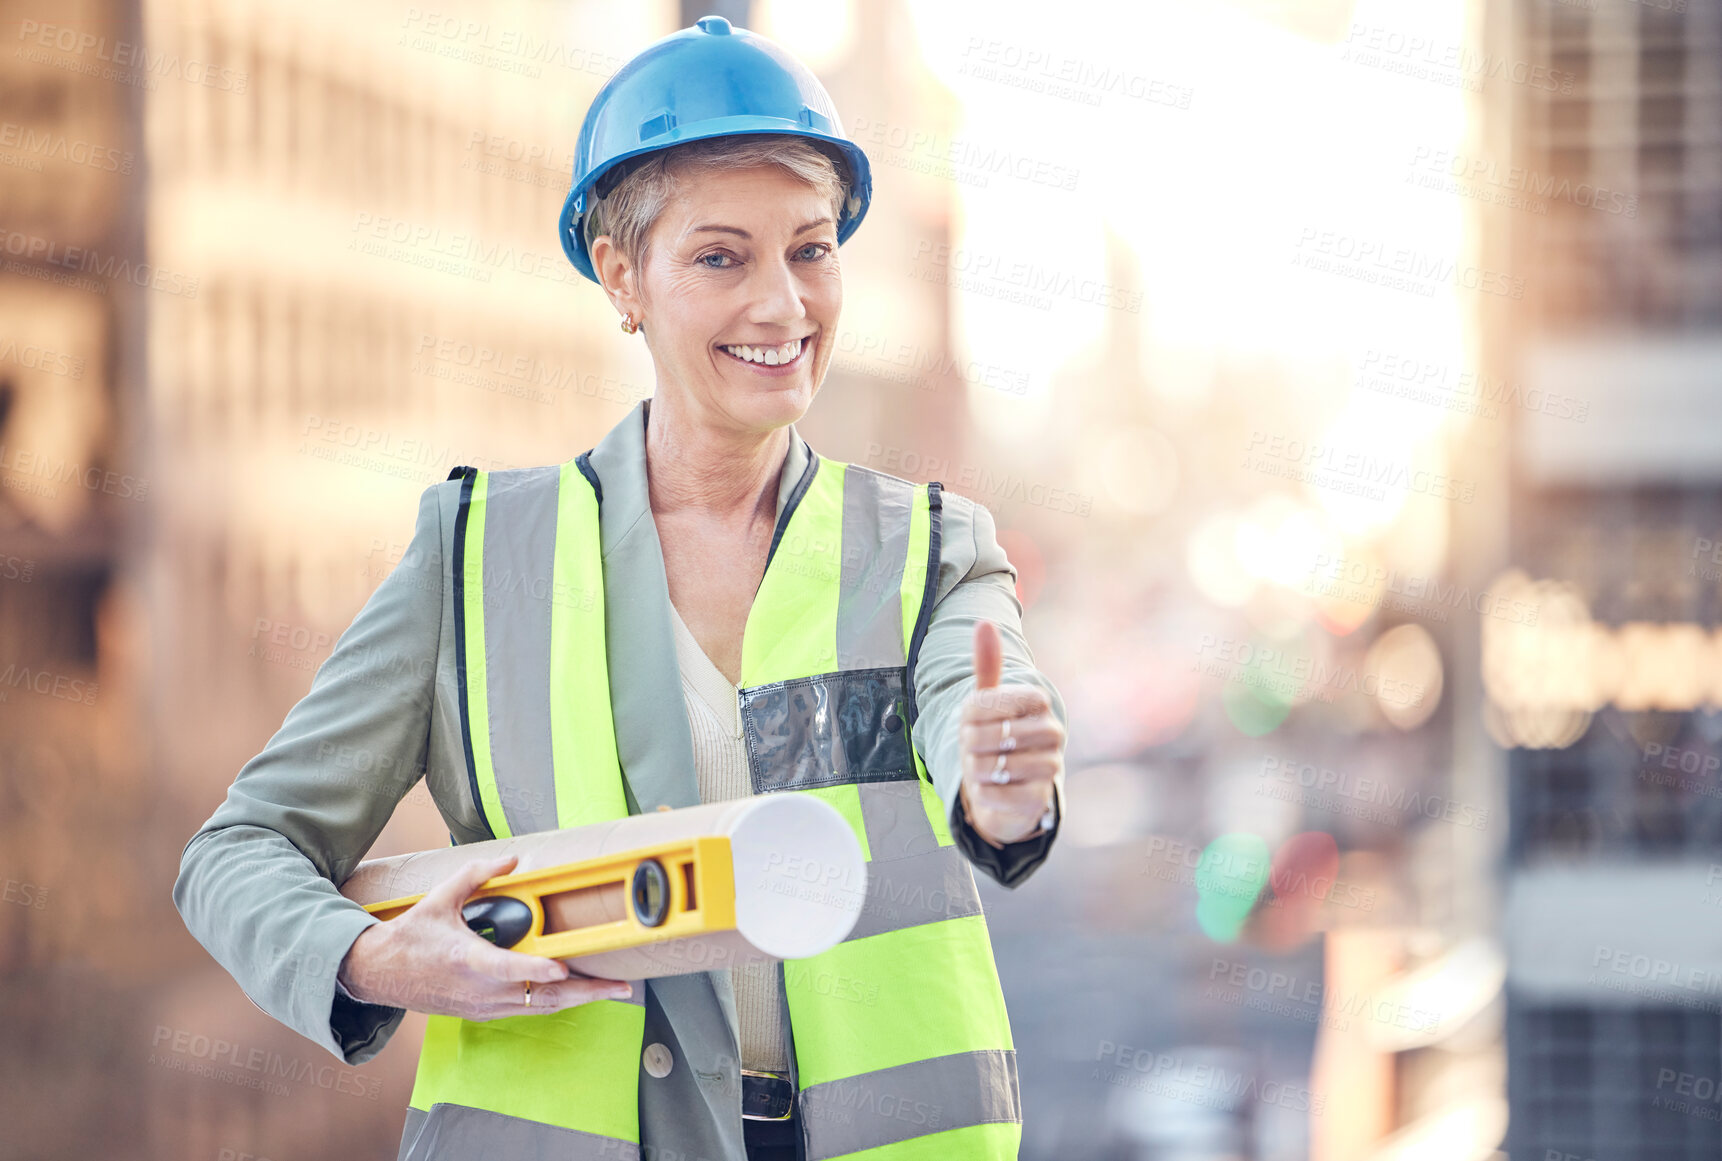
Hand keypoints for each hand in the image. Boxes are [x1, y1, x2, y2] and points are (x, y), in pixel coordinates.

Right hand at [337, 855, 635, 1018]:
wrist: (379, 974)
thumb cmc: (410, 935)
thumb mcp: (440, 898)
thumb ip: (477, 874)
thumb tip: (512, 858)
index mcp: (468, 960)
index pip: (509, 969)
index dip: (537, 971)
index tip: (563, 968)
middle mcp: (479, 990)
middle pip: (541, 997)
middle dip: (585, 993)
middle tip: (620, 987)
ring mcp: (483, 1006)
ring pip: (539, 1008)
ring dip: (577, 1000)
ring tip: (611, 991)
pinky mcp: (483, 1012)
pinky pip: (526, 1010)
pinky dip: (554, 1003)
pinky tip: (577, 994)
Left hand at [959, 620, 1064, 847]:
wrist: (1007, 786)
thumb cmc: (994, 736)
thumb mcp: (986, 702)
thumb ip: (987, 665)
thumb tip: (984, 623)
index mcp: (1039, 702)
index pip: (991, 701)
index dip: (970, 715)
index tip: (971, 720)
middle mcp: (1052, 732)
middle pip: (993, 735)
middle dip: (970, 745)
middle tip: (973, 749)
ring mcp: (1050, 766)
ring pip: (993, 766)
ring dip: (974, 770)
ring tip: (981, 768)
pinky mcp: (1040, 798)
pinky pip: (996, 794)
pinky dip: (982, 793)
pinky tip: (989, 788)